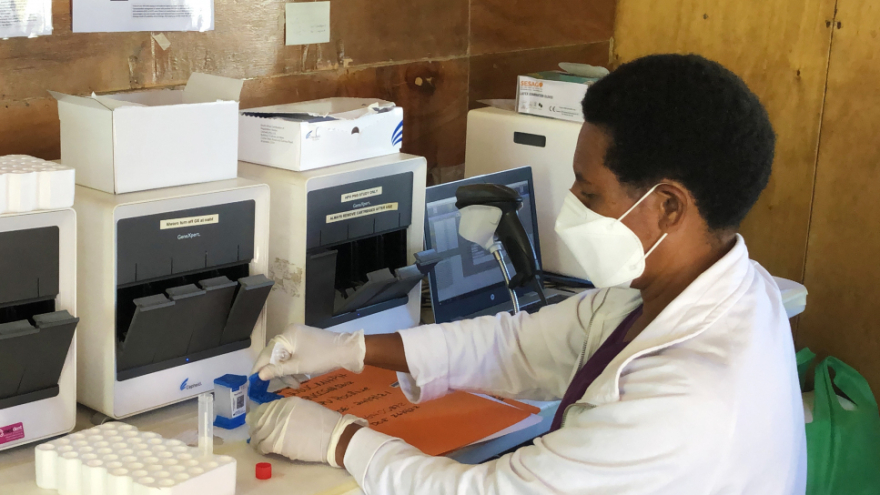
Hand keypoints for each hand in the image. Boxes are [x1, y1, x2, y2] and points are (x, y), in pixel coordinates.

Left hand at [247, 396, 365, 466]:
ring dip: (257, 439)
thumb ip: (289, 411)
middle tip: (257, 434)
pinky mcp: (277, 442)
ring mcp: (277, 426)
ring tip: (260, 443)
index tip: (259, 422)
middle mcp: (279, 412)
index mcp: (287, 403)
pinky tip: (265, 450)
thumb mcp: (306, 408)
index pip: (265, 408)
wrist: (335, 437)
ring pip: (258, 433)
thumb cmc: (325, 423)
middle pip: (258, 420)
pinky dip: (261, 448)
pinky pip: (262, 445)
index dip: (260, 416)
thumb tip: (276, 417)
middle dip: (256, 427)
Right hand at [252, 324, 365, 386]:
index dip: (260, 368)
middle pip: (276, 356)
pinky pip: (294, 355)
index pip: (266, 353)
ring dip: (288, 372)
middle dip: (279, 372)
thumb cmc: (322, 357)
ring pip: (285, 357)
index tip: (253, 382)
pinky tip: (300, 378)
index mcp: (286, 335)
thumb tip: (259, 375)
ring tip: (296, 385)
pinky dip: (295, 367)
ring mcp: (298, 337)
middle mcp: (290, 333)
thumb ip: (278, 370)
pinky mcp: (305, 342)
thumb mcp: (298, 366)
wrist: (347, 350)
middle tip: (282, 387)